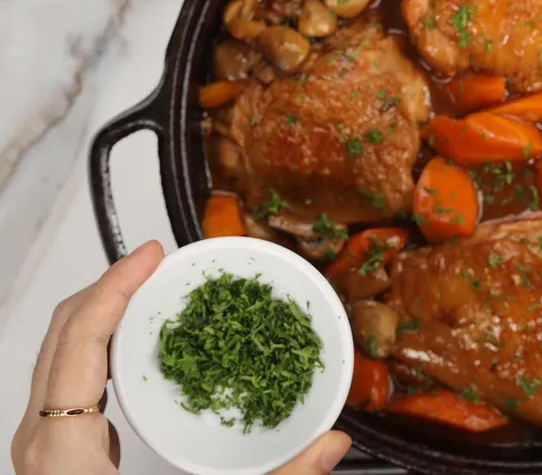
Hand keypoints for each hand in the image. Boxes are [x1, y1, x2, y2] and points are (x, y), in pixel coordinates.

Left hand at [11, 240, 351, 474]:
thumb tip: (332, 445)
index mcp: (64, 456)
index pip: (77, 345)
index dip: (112, 289)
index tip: (151, 256)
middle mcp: (41, 445)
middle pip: (60, 337)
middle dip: (109, 287)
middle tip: (158, 261)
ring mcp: (42, 452)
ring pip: (57, 357)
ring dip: (102, 314)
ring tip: (152, 293)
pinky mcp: (55, 459)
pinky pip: (66, 382)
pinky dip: (97, 348)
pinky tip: (136, 352)